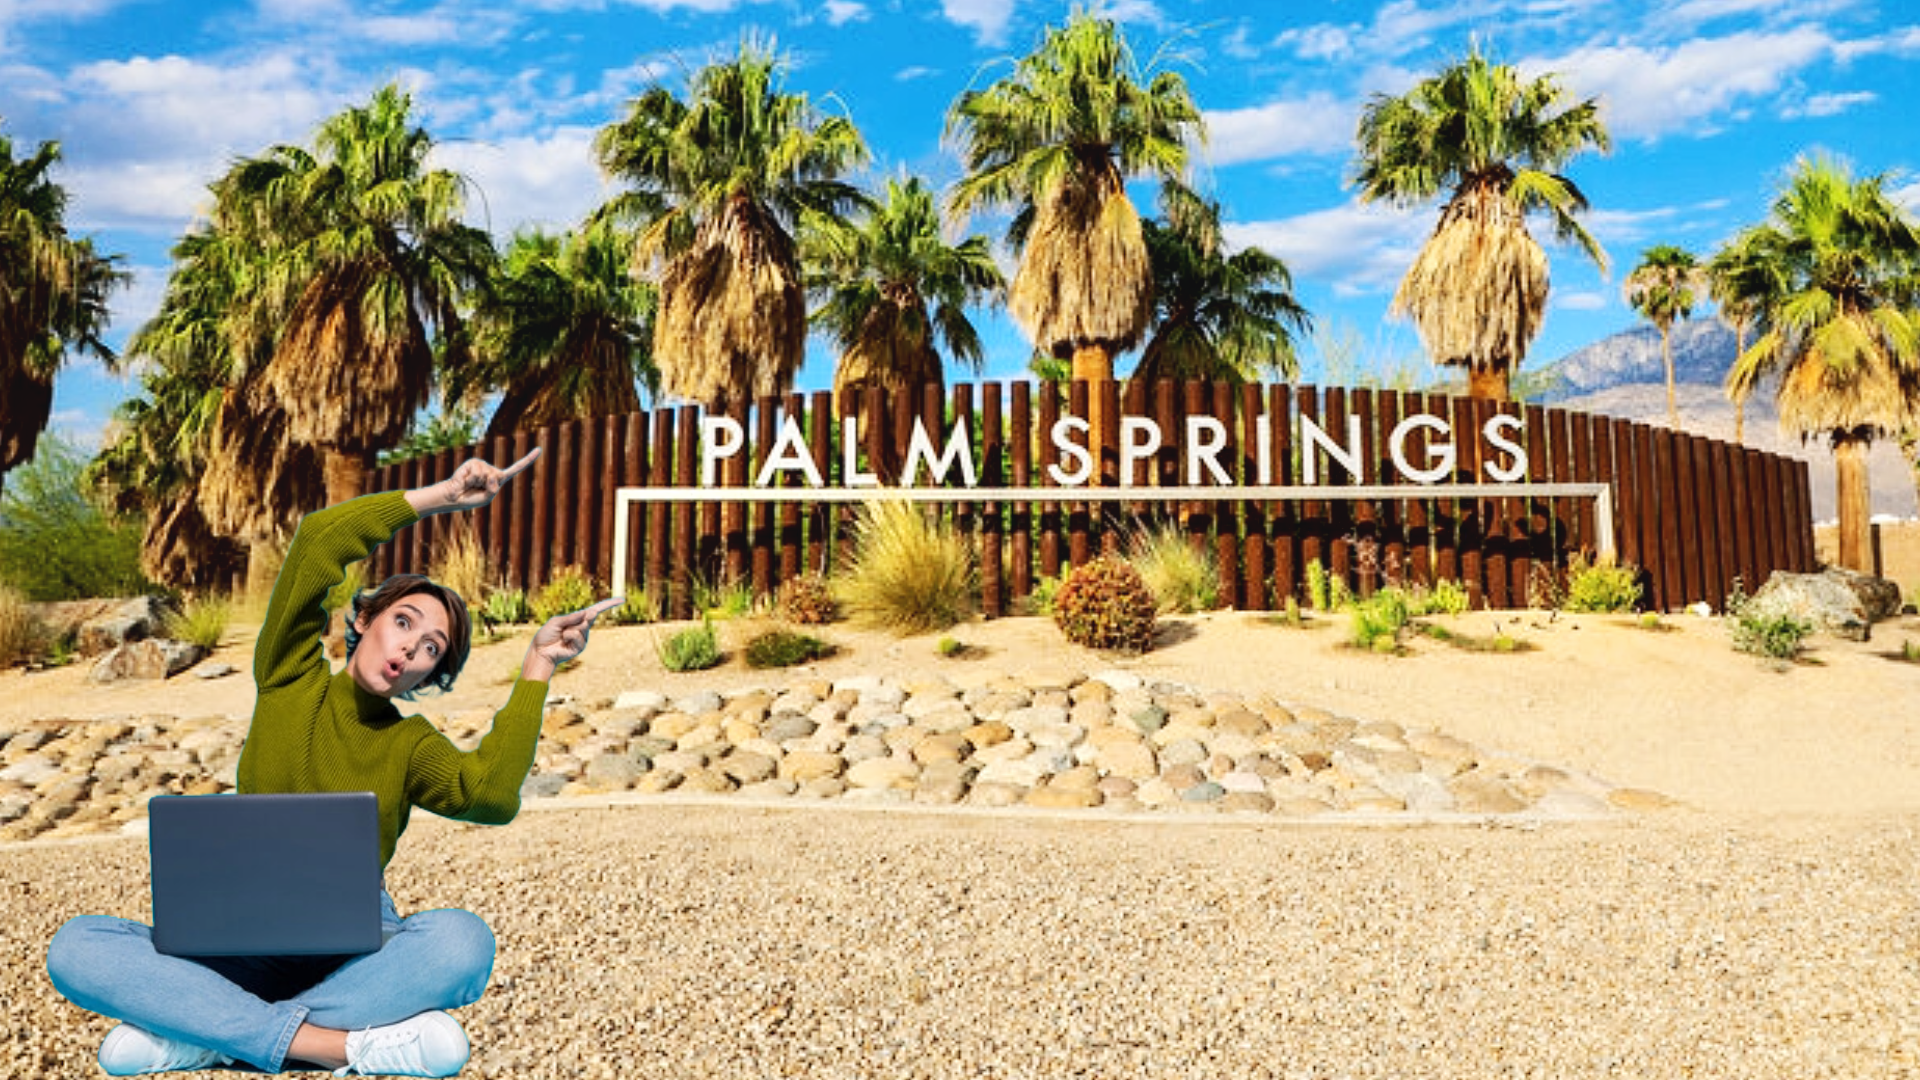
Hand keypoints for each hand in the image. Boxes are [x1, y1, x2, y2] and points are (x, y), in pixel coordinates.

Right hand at [407, 449, 540, 516]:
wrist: (454, 497)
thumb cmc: (470, 499)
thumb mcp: (487, 498)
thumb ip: (493, 489)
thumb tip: (493, 476)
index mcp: (499, 478)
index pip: (516, 468)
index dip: (528, 459)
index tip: (539, 449)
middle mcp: (492, 470)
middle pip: (498, 475)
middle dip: (487, 485)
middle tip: (476, 488)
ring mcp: (483, 465)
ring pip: (486, 473)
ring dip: (477, 482)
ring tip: (470, 484)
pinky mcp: (473, 462)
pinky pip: (476, 471)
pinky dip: (470, 478)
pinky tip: (465, 479)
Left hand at [522, 596, 623, 681]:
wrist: (541, 651)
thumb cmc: (546, 635)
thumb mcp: (557, 621)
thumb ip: (571, 617)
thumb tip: (587, 612)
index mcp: (578, 619)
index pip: (595, 610)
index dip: (608, 604)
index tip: (622, 600)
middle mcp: (583, 628)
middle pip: (590, 617)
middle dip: (582, 617)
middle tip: (566, 626)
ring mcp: (583, 638)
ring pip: (583, 627)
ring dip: (570, 629)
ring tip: (562, 635)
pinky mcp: (580, 647)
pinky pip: (578, 636)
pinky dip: (569, 635)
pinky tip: (563, 640)